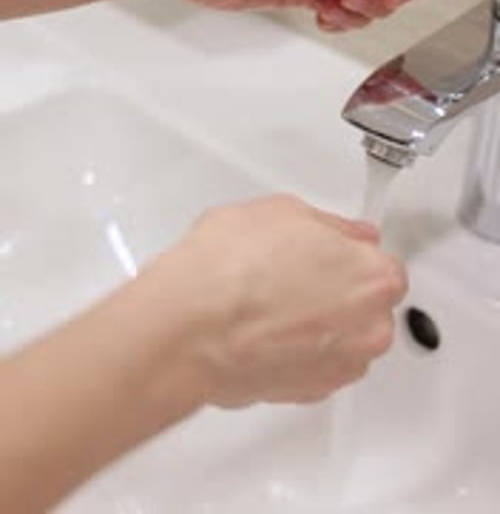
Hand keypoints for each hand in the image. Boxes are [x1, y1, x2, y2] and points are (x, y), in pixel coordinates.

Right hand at [151, 194, 406, 406]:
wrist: (189, 328)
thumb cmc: (229, 271)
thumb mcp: (281, 212)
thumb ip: (330, 225)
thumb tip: (345, 233)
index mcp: (374, 278)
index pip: (383, 264)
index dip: (350, 255)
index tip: (330, 252)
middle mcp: (369, 329)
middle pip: (369, 305)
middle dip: (340, 290)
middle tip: (295, 273)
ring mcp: (341, 366)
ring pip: (345, 339)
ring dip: (323, 324)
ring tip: (274, 303)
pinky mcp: (309, 393)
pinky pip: (318, 365)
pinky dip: (300, 351)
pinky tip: (266, 331)